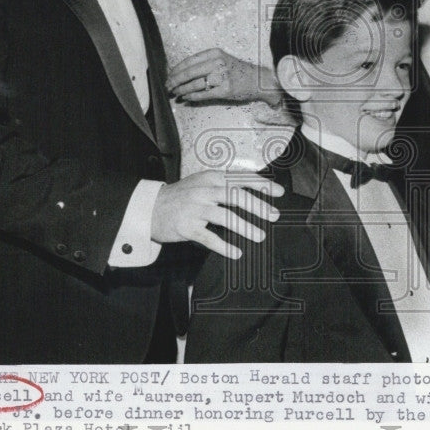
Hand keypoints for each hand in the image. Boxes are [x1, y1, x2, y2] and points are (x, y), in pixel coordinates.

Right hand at [150, 170, 283, 257]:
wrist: (150, 208)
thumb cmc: (183, 196)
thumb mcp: (202, 182)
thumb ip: (224, 184)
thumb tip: (254, 191)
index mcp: (211, 177)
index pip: (241, 178)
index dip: (262, 184)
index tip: (279, 192)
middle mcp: (204, 190)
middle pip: (236, 196)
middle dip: (258, 206)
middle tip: (274, 216)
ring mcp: (195, 208)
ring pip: (225, 217)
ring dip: (245, 227)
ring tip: (260, 236)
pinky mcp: (187, 227)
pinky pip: (209, 238)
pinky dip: (224, 246)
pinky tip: (236, 253)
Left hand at [168, 47, 279, 104]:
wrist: (259, 80)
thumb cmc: (238, 71)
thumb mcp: (222, 60)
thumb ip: (204, 63)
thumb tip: (181, 72)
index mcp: (215, 53)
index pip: (189, 61)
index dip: (176, 69)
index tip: (169, 75)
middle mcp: (218, 63)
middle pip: (189, 72)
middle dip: (175, 80)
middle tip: (168, 86)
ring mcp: (222, 76)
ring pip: (194, 84)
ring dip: (182, 90)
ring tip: (175, 93)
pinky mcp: (225, 90)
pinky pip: (203, 94)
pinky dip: (192, 97)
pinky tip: (186, 98)